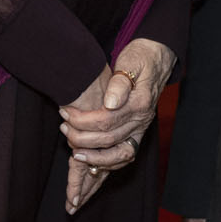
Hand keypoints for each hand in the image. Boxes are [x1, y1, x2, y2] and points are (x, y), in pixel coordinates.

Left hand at [63, 38, 173, 213]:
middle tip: (63, 127)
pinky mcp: (138, 133)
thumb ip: (120, 83)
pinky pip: (124, 156)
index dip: (82, 120)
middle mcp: (142, 120)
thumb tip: (110, 103)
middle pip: (109, 139)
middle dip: (81, 138)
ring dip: (94, 157)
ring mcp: (141, 129)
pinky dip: (107, 162)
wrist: (156, 59)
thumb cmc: (139, 58)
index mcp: (140, 103)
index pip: (106, 120)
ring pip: (118, 155)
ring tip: (74, 151)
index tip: (65, 113)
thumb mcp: (130, 62)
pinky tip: (90, 160)